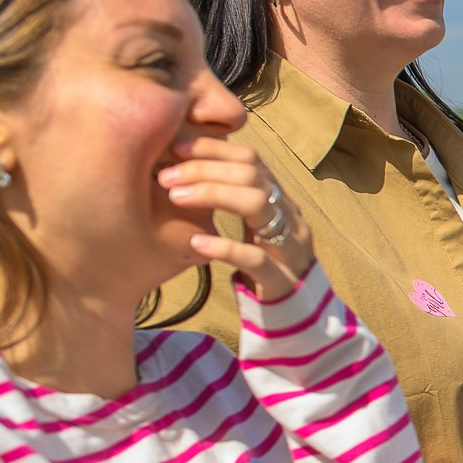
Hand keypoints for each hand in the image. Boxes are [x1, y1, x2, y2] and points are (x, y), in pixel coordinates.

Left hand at [165, 138, 313, 300]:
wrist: (297, 314)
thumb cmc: (262, 262)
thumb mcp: (252, 225)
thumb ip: (234, 196)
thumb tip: (188, 164)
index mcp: (281, 201)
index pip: (251, 158)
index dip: (213, 148)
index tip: (175, 149)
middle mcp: (290, 218)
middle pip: (252, 175)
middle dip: (204, 169)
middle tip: (165, 177)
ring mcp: (290, 249)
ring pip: (258, 205)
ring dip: (212, 195)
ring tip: (176, 198)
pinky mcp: (282, 281)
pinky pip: (255, 258)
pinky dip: (223, 246)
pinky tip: (196, 242)